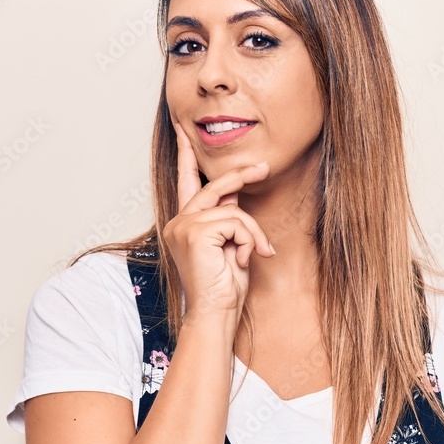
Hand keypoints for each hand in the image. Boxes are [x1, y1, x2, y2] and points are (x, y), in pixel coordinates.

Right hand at [163, 122, 275, 328]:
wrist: (216, 313)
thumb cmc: (224, 286)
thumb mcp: (230, 244)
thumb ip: (227, 217)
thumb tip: (235, 192)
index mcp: (184, 224)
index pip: (186, 182)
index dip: (185, 155)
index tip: (183, 130)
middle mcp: (178, 222)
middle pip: (215, 187)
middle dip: (241, 176)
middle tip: (265, 168)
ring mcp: (183, 226)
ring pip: (233, 210)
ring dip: (252, 233)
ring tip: (253, 254)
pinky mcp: (195, 232)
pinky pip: (236, 221)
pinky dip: (249, 239)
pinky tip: (244, 259)